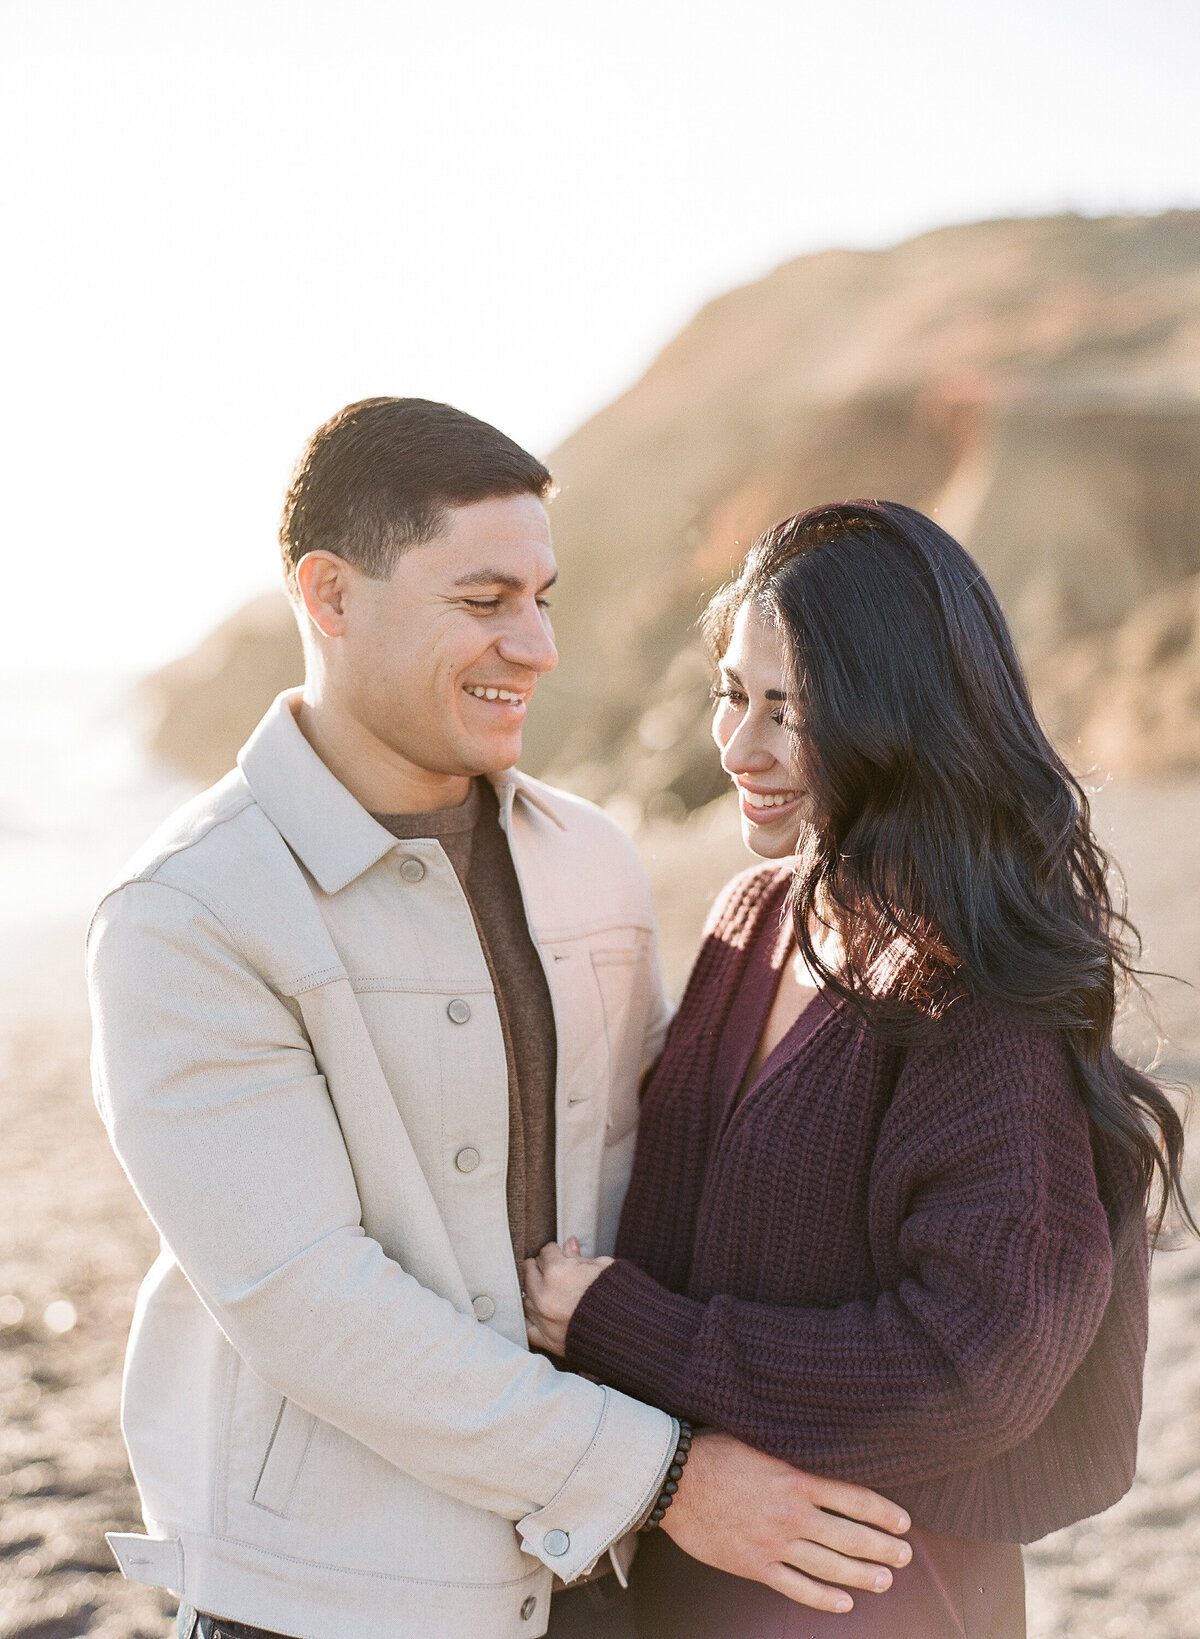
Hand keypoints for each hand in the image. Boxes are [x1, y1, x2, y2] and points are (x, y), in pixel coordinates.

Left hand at [522, 1238, 612, 1355]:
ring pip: (525, 1298)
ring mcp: (543, 1318)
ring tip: (546, 1290)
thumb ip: (579, 1257)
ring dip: (533, 1292)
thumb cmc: (619, 1294)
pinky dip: (530, 1318)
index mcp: (558, 1271)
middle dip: (540, 1267)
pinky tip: (537, 1313)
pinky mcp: (547, 1339)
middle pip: (530, 1272)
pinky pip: (526, 1326)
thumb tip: (569, 1244)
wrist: (629, 1330)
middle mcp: (545, 1294)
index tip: (559, 1253)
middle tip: (550, 1269)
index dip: (554, 1251)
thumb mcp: (602, 1267)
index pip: (546, 1253)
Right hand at [662, 1430, 911, 1612]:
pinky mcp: (754, 1565)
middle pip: (850, 1536)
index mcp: (796, 1479)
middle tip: (905, 1555)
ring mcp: (774, 1544)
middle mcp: (791, 1515)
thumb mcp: (759, 1441)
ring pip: (830, 1566)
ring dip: (862, 1575)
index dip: (883, 1512)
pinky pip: (796, 1587)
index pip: (853, 1498)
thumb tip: (819, 1453)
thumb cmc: (713, 1451)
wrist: (672, 1479)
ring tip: (885, 1580)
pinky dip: (823, 1597)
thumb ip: (791, 1455)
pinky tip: (843, 1602)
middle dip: (883, 1547)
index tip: (903, 1522)